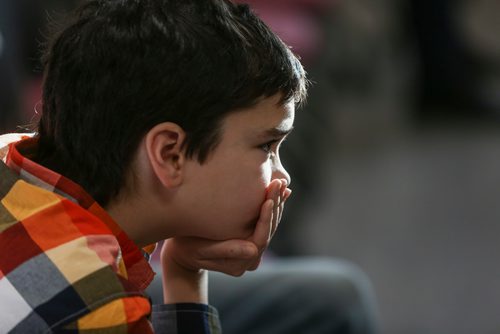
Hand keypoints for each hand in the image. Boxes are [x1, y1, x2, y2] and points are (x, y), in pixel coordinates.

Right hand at [160, 179, 290, 302]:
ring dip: (276, 203)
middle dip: (274, 205)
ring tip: (281, 183)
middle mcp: (251, 258)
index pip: (260, 238)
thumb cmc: (187, 247)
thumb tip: (253, 251)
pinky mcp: (251, 237)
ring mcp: (252, 248)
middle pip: (268, 230)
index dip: (266, 219)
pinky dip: (273, 205)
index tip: (269, 199)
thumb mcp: (202, 249)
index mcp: (241, 263)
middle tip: (278, 182)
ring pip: (270, 224)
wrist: (182, 251)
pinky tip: (281, 191)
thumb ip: (226, 251)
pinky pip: (265, 221)